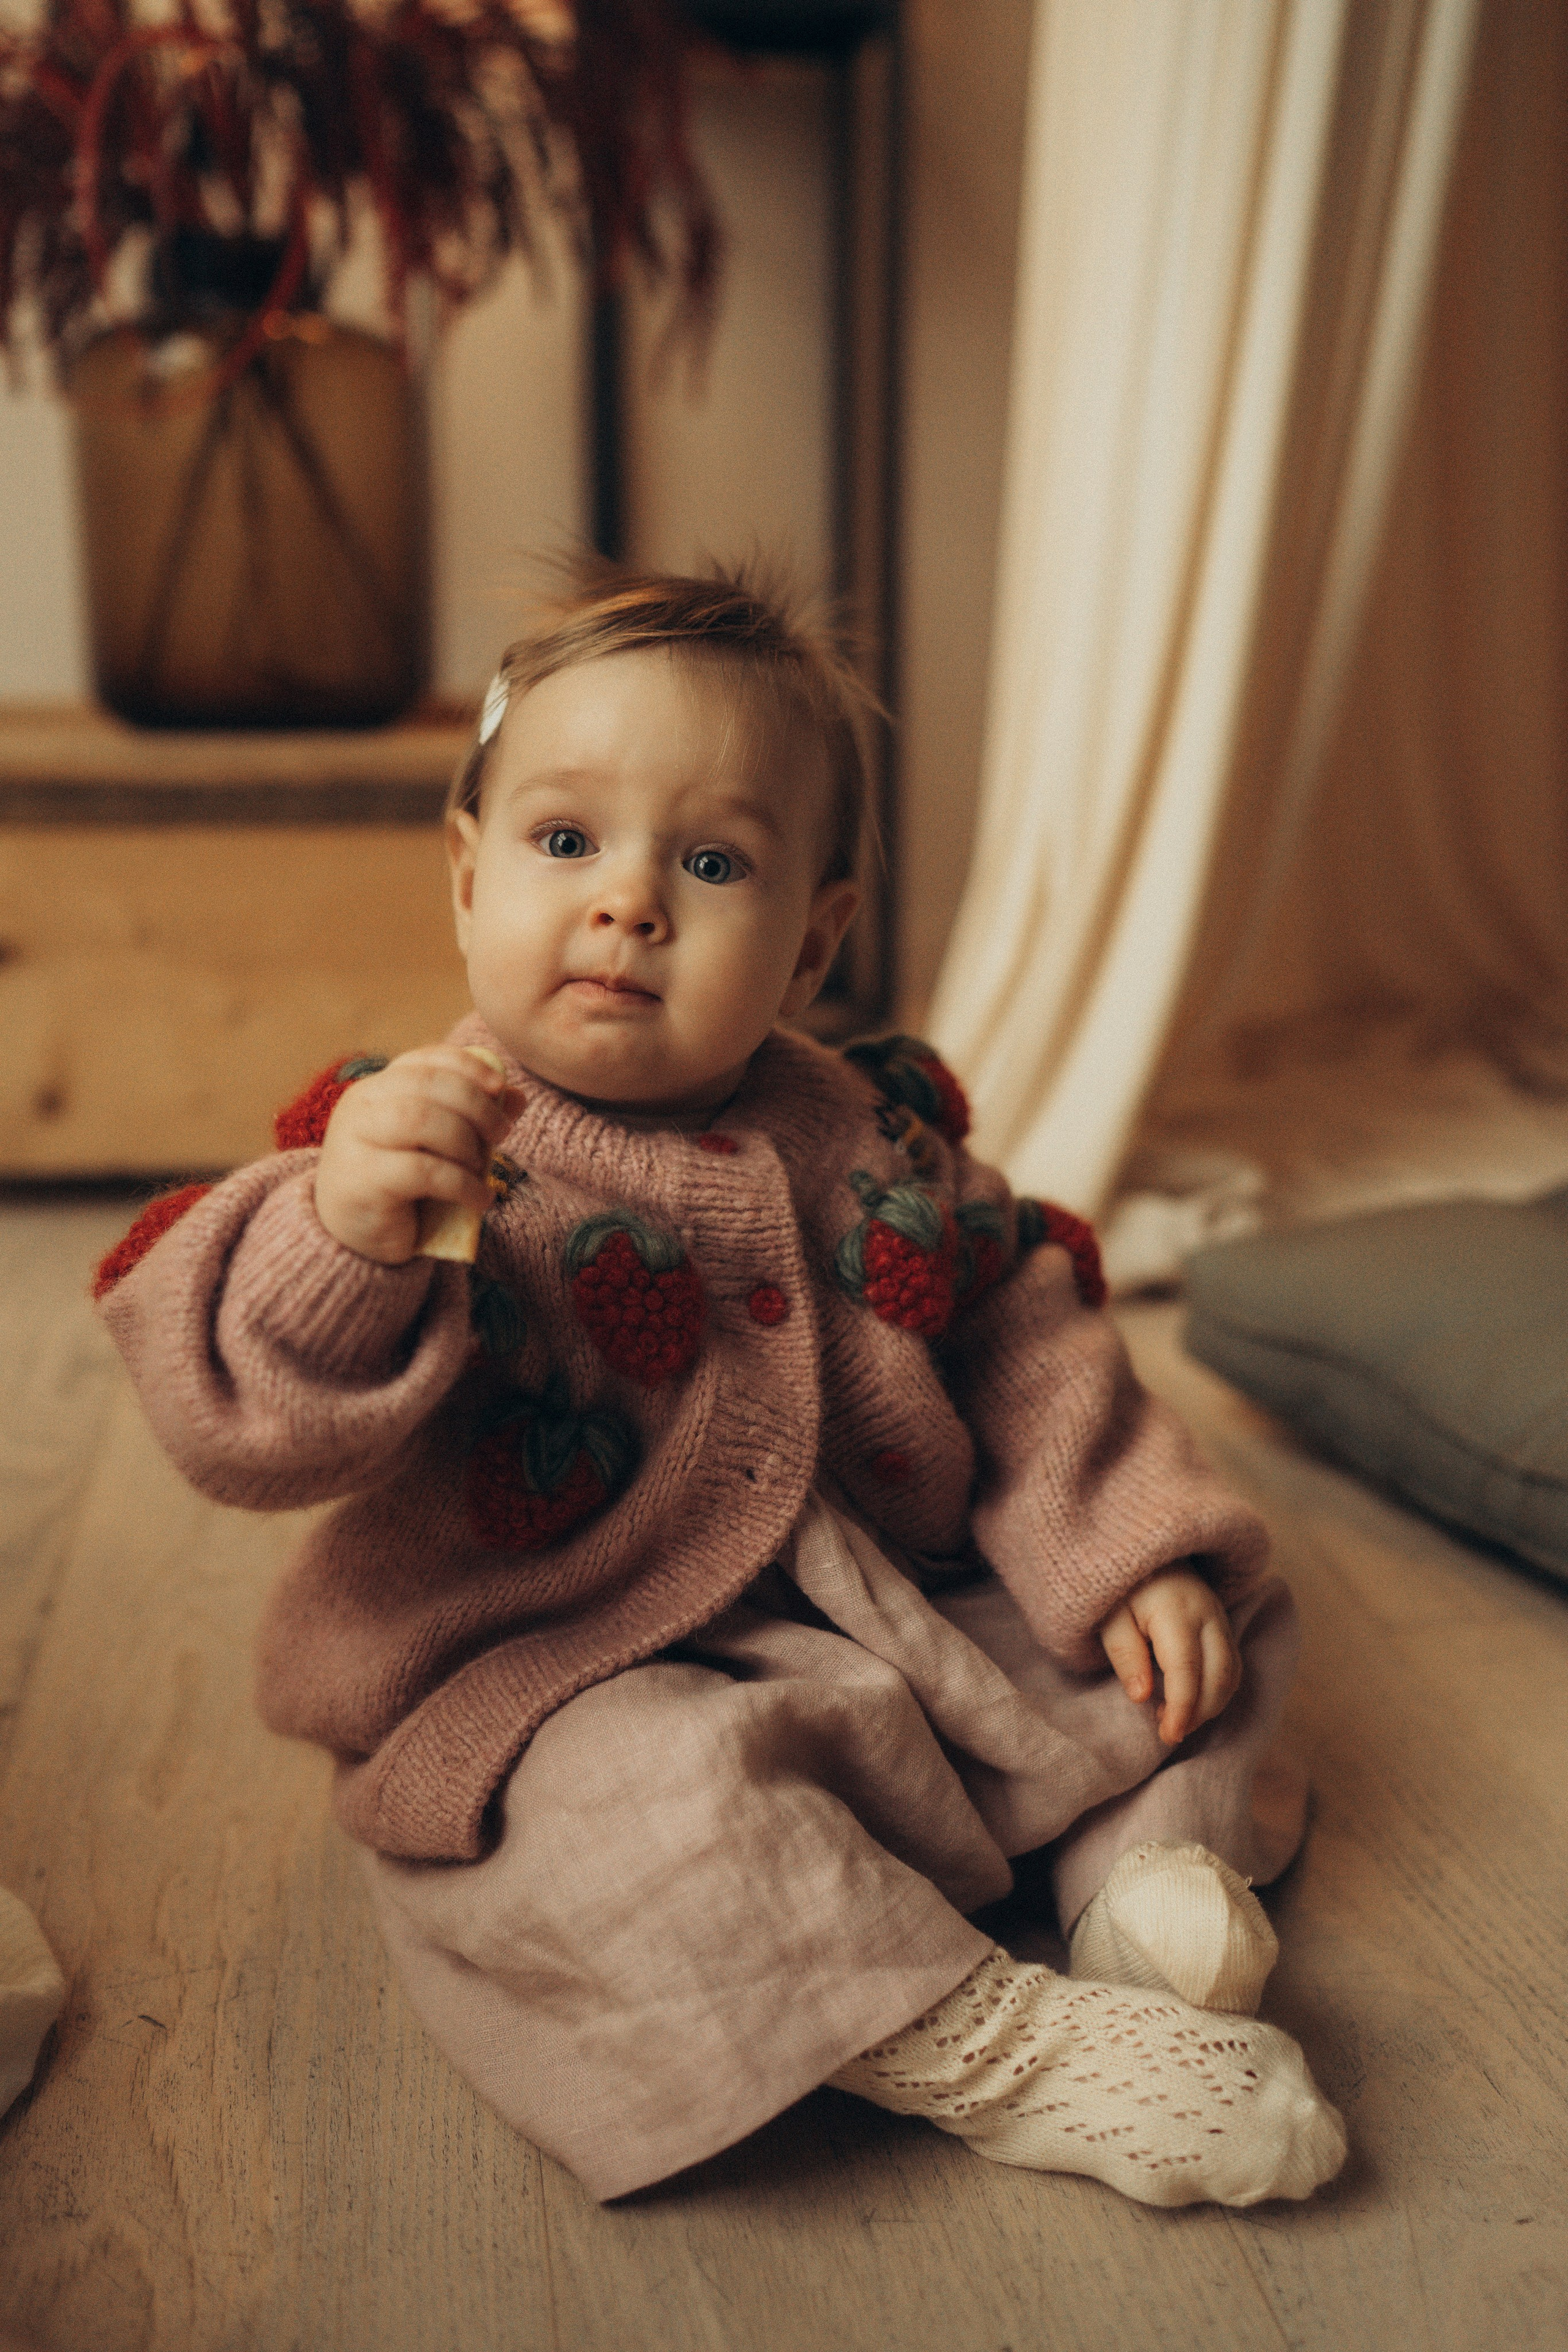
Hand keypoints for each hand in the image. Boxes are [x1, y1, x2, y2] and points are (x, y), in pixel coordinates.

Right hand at [313, 1045, 518, 1264]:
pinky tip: (479, 1200)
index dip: (466, 1066)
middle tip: (500, 1134)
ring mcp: (355, 1140)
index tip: (499, 1086)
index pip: (424, 1060)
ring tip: (483, 1168)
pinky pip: (423, 1171)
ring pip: (421, 1120)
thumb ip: (472, 1118)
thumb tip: (517, 1096)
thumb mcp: (438, 1146)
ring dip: (465, 1142)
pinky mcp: (362, 1181)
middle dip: (475, 1106)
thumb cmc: (400, 1187)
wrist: (354, 1238)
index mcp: (376, 1089)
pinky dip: (463, 1184)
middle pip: (427, 1084)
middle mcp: (360, 1106)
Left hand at [1098, 1568, 1241, 1746]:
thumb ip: (1124, 1654)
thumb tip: (1142, 1696)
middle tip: (1168, 1732)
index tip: (1168, 1734)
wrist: (1148, 1552)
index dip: (1182, 1708)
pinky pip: (1232, 1666)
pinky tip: (1191, 1702)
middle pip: (1220, 1676)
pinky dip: (1217, 1691)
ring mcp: (1221, 1620)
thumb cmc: (1122, 1588)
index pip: (1187, 1669)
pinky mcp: (1224, 1627)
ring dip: (1210, 1706)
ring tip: (1176, 1720)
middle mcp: (1208, 1616)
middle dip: (1199, 1713)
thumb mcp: (1109, 1617)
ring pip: (1231, 1675)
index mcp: (1176, 1611)